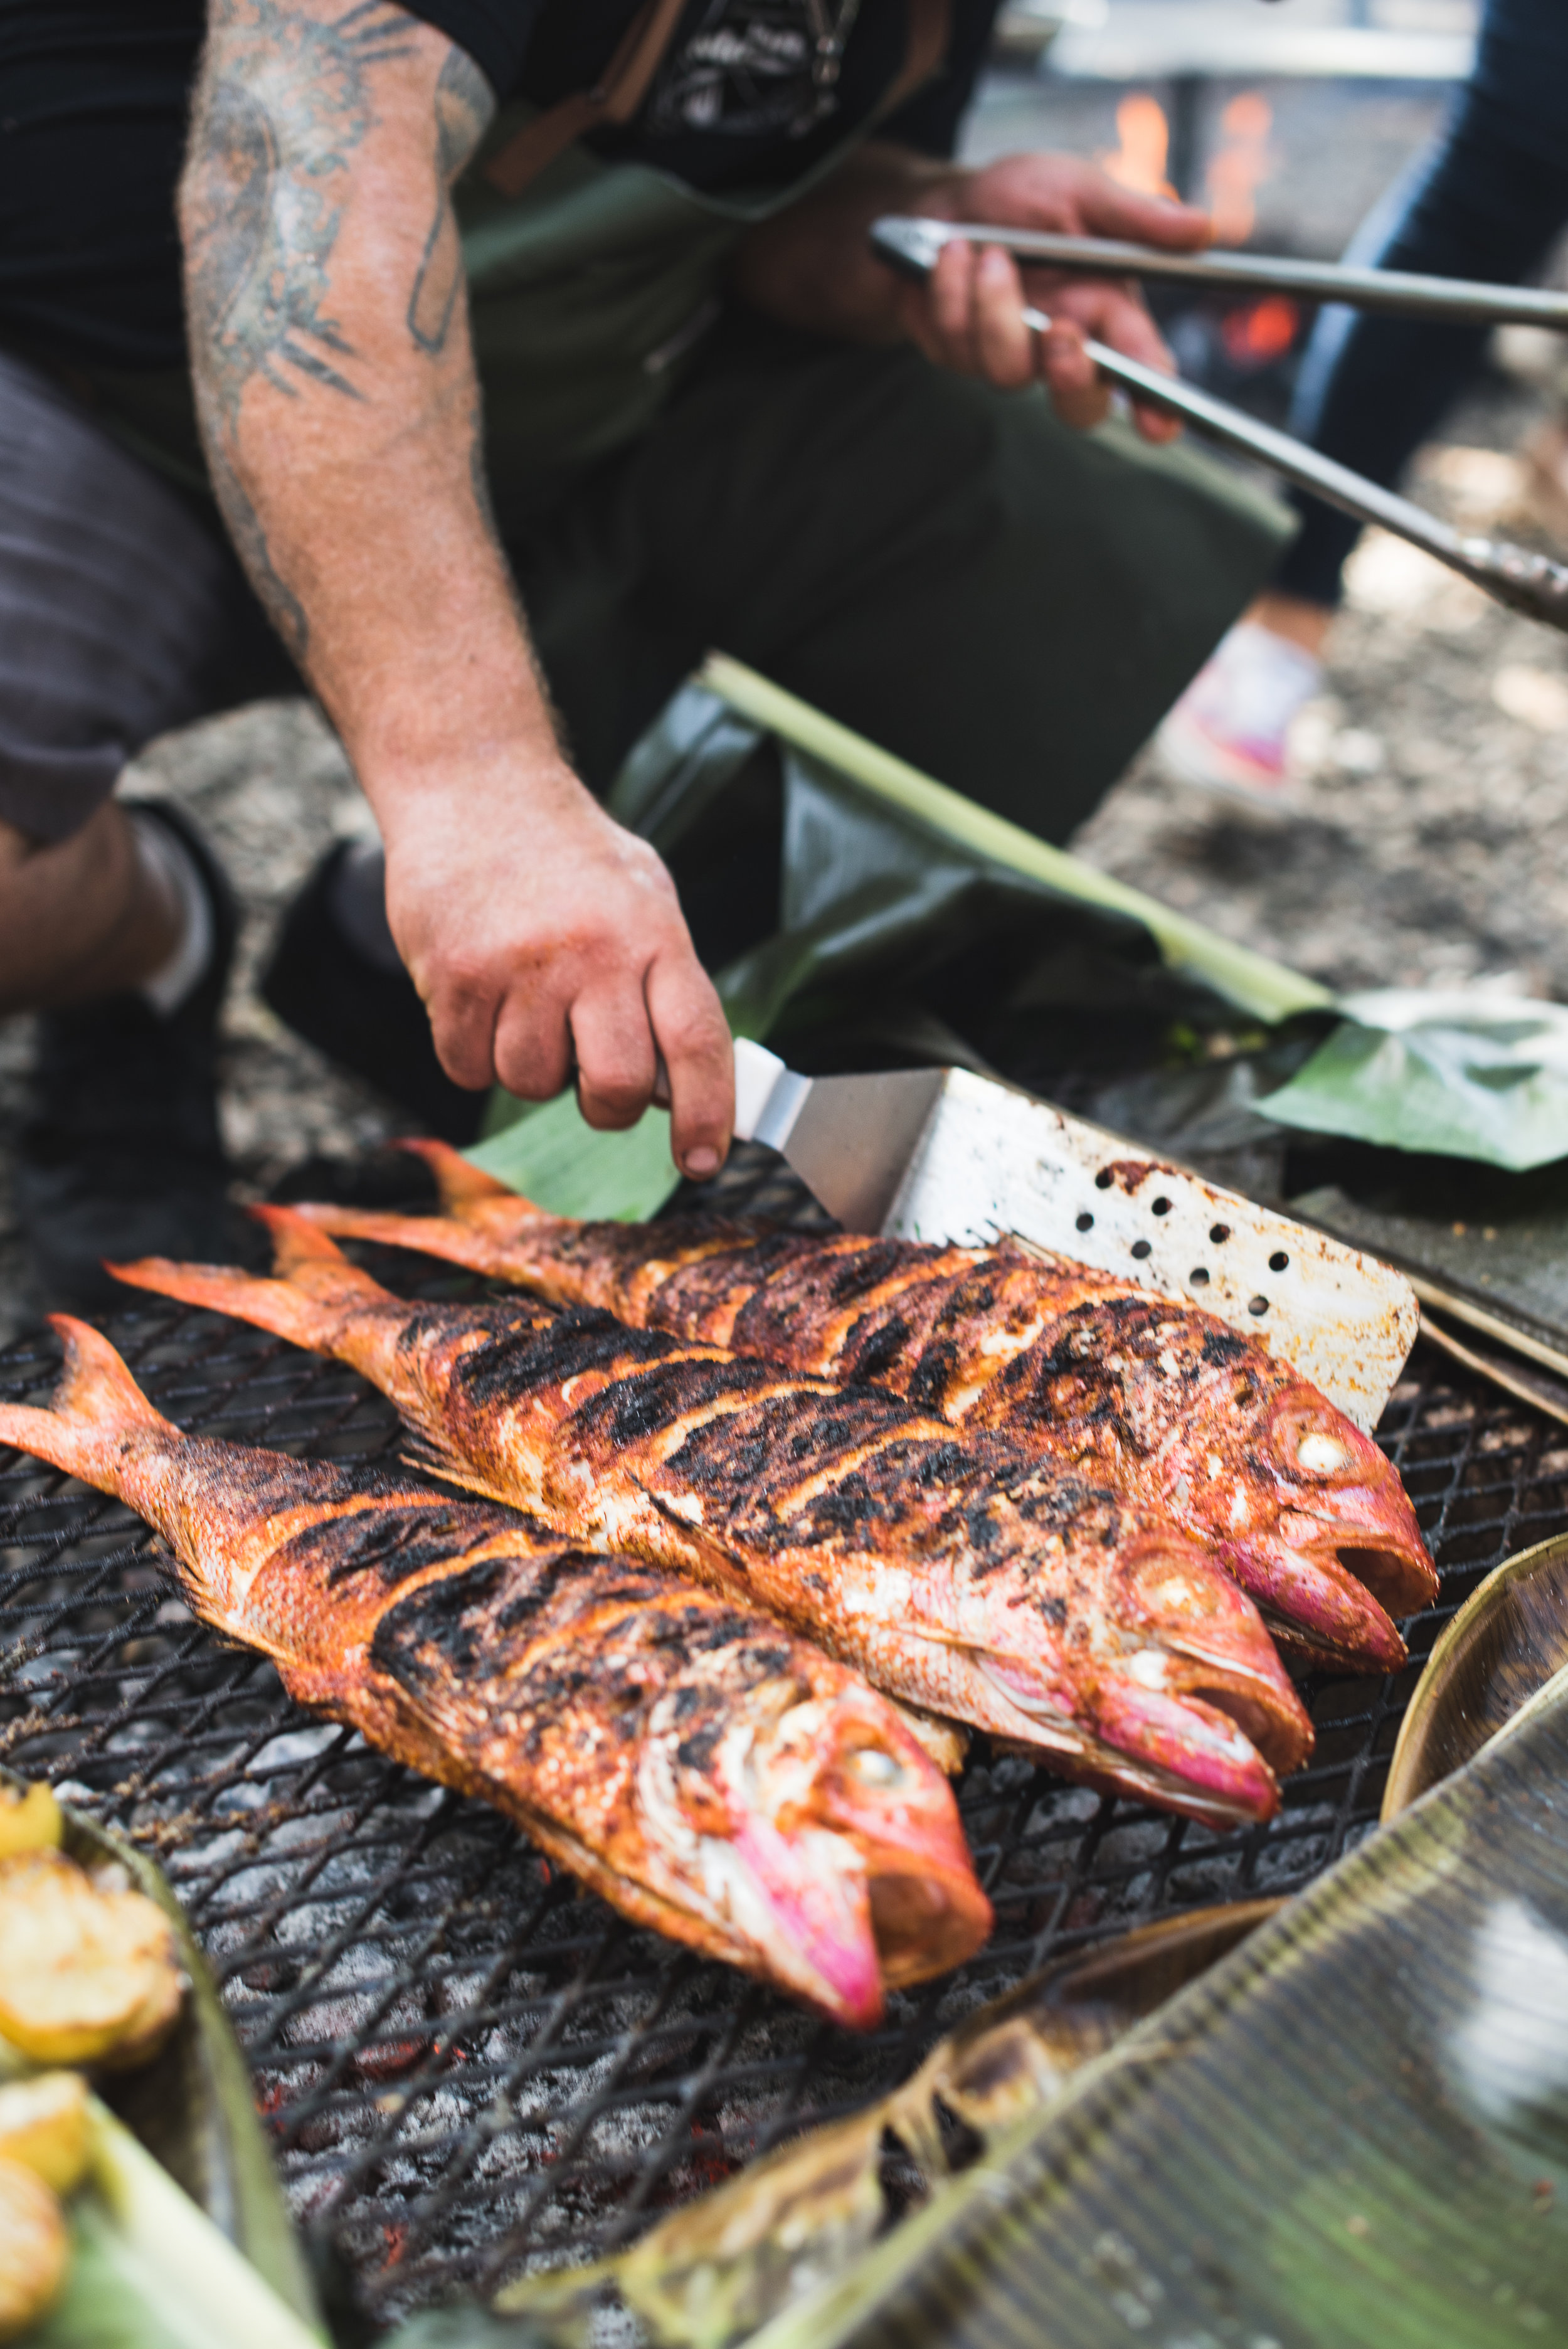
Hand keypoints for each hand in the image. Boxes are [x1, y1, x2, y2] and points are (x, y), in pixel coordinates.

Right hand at [381, 752, 732, 1177]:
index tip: (702, 1160)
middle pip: (614, 1087)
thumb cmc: (569, 856)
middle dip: (607, 1106)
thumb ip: (665, 984)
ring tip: (528, 1006)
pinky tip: (482, 998)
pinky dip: (473, 1053)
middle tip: (594, 1081)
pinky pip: (467, 1068)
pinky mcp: (455, 976)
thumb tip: (679, 1086)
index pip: (698, 1044)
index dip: (707, 1115)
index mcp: (654, 934)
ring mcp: (521, 966)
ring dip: (531, 1068)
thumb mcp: (643, 897)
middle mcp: (594, 952)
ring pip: (532, 1085)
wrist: (474, 784)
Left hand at [893, 153, 1209, 439]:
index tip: (1160, 424)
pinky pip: (958, 342)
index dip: (1157, 404)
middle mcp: (1063, 344)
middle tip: (1058, 329)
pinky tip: (952, 255)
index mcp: (1107, 309)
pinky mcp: (961, 356)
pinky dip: (953, 290)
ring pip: (1009, 372)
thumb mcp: (1079, 190)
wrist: (940, 199)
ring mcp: (1010, 356)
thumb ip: (1133, 215)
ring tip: (987, 252)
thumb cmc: (1019, 197)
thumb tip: (1202, 227)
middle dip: (1071, 375)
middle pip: (1081, 405)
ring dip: (995, 307)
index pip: (1143, 368)